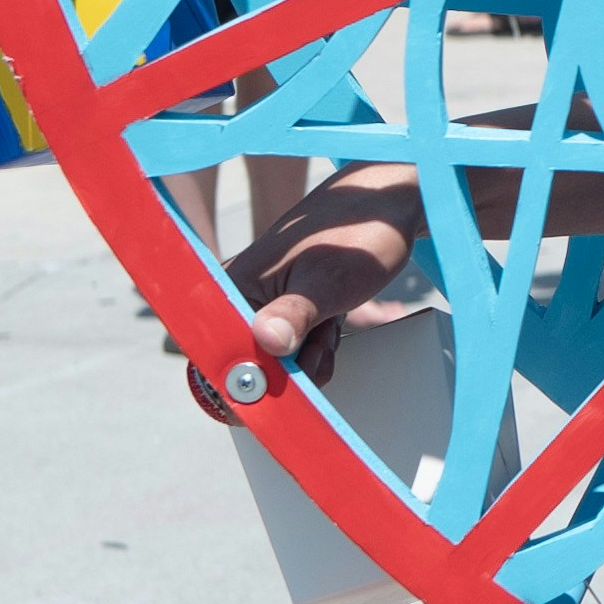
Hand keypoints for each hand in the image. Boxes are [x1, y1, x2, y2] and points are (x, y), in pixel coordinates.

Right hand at [204, 168, 419, 417]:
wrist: (387, 209)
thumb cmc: (356, 235)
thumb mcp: (327, 280)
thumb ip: (295, 313)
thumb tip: (264, 341)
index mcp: (234, 286)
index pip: (216, 352)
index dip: (244, 383)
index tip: (280, 394)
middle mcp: (241, 299)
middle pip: (250, 367)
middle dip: (289, 370)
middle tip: (320, 341)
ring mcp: (265, 307)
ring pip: (278, 364)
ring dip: (309, 358)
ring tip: (330, 323)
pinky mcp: (288, 312)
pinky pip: (296, 351)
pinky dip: (318, 347)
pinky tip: (332, 322)